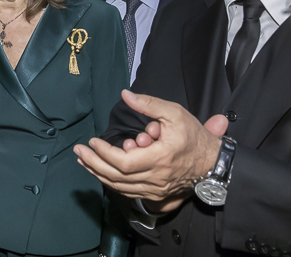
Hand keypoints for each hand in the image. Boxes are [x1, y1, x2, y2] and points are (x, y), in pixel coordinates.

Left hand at [73, 90, 226, 204]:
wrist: (212, 163)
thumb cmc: (194, 137)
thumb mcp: (175, 113)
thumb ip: (149, 104)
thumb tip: (126, 95)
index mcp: (159, 159)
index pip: (123, 162)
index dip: (104, 153)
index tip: (92, 142)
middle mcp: (155, 179)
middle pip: (116, 177)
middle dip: (93, 164)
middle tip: (78, 152)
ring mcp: (155, 190)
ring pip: (120, 187)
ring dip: (99, 174)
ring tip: (84, 161)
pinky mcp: (156, 195)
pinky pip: (128, 192)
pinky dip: (112, 183)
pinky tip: (101, 173)